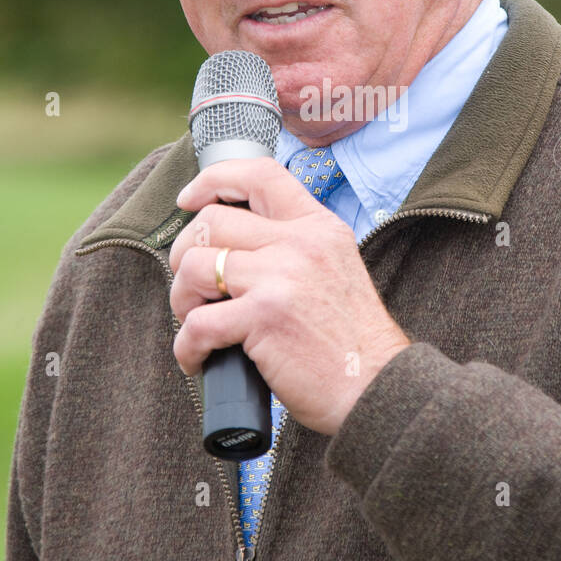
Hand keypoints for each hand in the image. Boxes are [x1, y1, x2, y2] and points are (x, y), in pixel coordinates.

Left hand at [168, 158, 410, 434]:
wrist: (378, 387)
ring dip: (182, 300)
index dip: (213, 179)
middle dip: (184, 256)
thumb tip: (226, 247)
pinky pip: (197, 322)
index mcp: (319, 227)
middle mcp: (301, 243)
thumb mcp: (333, 271)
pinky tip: (199, 361)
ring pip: (195, 266)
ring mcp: (282, 277)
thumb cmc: (349, 343)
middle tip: (194, 290)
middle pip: (211, 221)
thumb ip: (292, 249)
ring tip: (198, 326)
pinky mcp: (265, 316)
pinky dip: (187, 347)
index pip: (260, 174)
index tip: (189, 200)